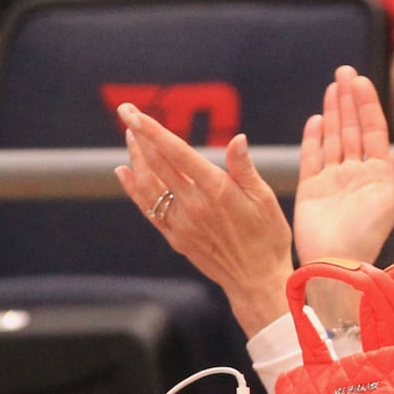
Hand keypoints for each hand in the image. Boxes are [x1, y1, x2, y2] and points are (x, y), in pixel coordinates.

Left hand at [114, 103, 294, 335]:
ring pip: (148, 184)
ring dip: (136, 158)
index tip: (134, 113)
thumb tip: (236, 138)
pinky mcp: (176, 237)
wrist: (257, 280)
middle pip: (157, 164)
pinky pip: (148, 208)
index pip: (178, 153)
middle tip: (126, 113)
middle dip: (139, 136)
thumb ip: (245, 167)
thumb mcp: (265, 199)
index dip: (153, 131)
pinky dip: (134, 188)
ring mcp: (181, 222)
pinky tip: (125, 172)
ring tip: (129, 138)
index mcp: (217, 190)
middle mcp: (193, 205)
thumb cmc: (268, 237)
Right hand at [292, 66, 393, 265]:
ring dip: (334, 113)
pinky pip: (312, 157)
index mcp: (378, 173)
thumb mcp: (390, 198)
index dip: (368, 105)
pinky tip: (317, 119)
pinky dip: (314, 138)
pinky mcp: (311, 188)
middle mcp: (356, 173)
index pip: (374, 130)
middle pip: (353, 129)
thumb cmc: (367, 233)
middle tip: (344, 72)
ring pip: (334, 138)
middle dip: (349, 101)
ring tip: (332, 87)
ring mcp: (333, 179)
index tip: (361, 81)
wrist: (337, 260)